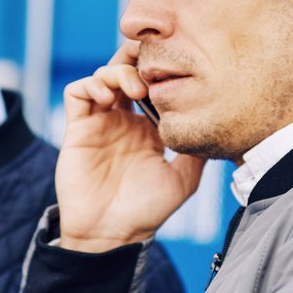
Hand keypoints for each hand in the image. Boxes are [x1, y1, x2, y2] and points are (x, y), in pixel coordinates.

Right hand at [57, 43, 205, 251]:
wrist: (110, 233)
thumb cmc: (146, 212)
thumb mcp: (183, 179)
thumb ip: (196, 150)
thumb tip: (214, 123)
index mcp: (148, 129)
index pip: (153, 86)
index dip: (161, 72)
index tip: (177, 69)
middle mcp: (123, 121)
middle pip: (126, 71)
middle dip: (137, 58)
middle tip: (152, 59)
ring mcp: (100, 123)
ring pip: (102, 76)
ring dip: (118, 72)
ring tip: (135, 89)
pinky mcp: (77, 129)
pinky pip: (77, 92)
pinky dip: (91, 84)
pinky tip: (109, 97)